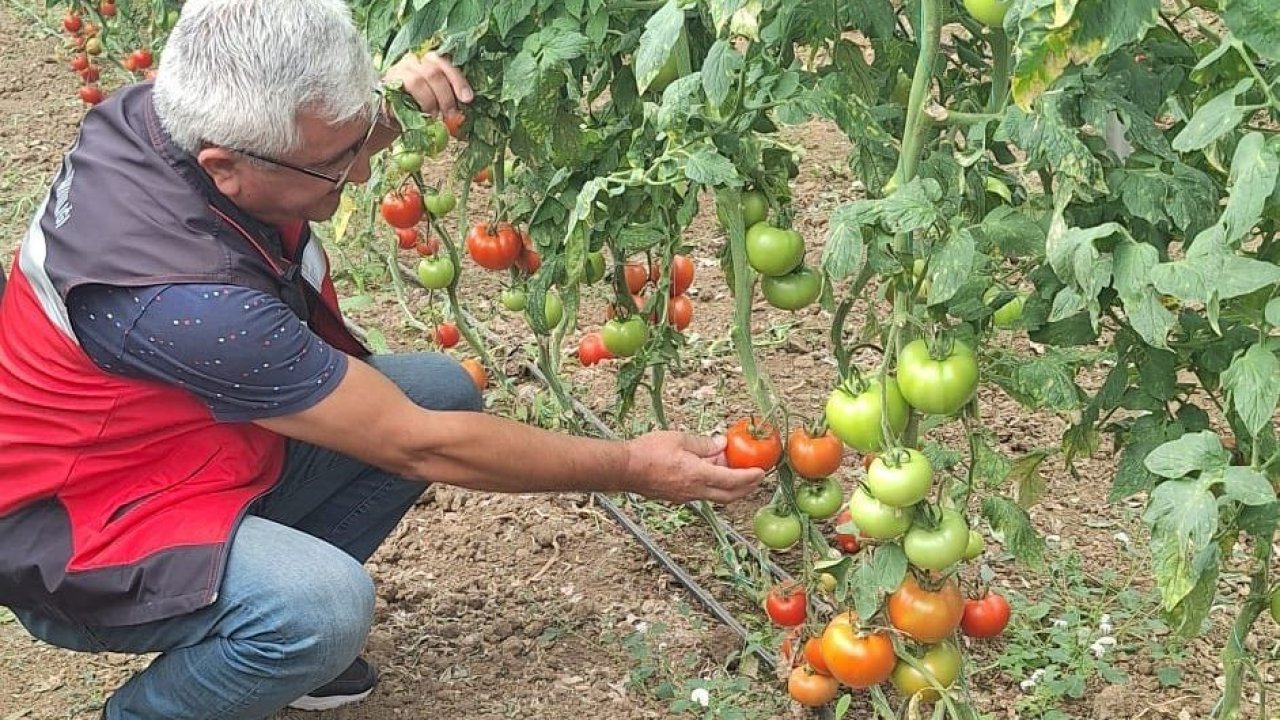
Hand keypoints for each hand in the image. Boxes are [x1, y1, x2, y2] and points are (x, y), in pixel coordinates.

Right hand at [382, 51, 472, 116]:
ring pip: (421, 78)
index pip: (447, 64)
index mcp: (431, 61)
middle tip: (451, 114)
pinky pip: (407, 85)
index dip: (459, 81)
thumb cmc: (415, 106)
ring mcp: (401, 67)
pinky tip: (422, 113)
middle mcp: (416, 59)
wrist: (388, 114)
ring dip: (431, 100)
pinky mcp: (390, 79)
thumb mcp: (435, 98)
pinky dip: (419, 101)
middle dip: (446, 95)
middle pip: (435, 71)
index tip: (468, 99)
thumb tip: (465, 106)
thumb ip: (448, 96)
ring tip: (434, 115)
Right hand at [623, 432, 763, 503]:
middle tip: (756, 479)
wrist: (625, 468)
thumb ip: (703, 443)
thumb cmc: (648, 453)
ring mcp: (685, 496)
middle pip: (729, 495)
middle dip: (746, 488)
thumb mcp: (679, 439)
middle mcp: (694, 491)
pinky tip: (710, 472)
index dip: (750, 477)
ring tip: (734, 472)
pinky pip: (701, 493)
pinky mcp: (676, 496)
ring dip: (729, 486)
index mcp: (698, 475)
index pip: (732, 480)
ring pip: (715, 495)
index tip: (761, 472)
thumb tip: (720, 444)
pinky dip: (712, 485)